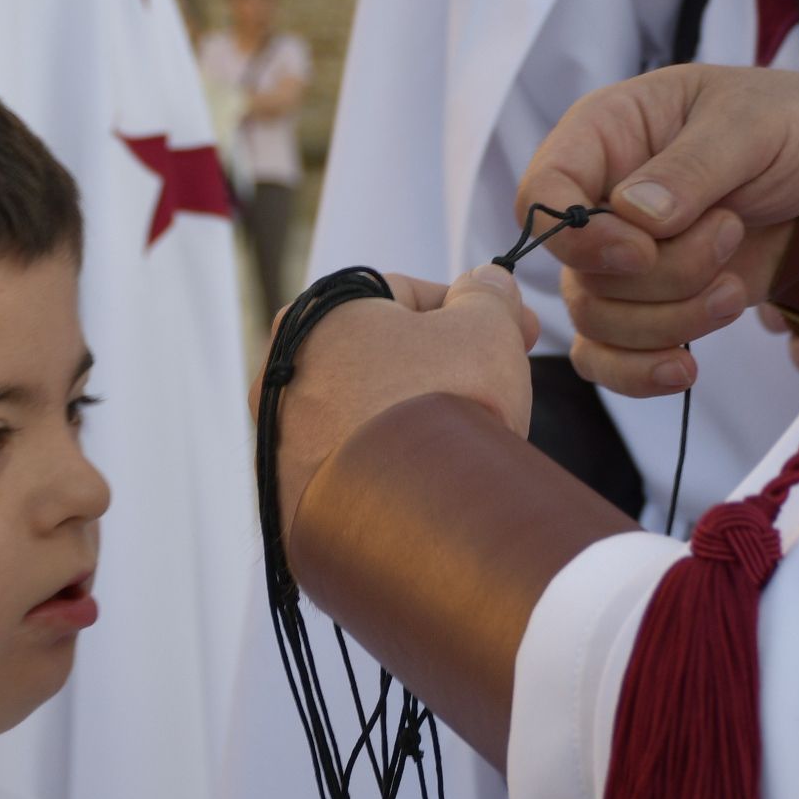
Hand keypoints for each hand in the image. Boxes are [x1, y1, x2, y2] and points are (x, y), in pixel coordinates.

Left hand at [259, 266, 535, 547]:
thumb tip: (488, 283)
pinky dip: (398, 476)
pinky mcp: (296, 508)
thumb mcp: (485, 326)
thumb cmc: (441, 402)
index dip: (470, 311)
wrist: (407, 515)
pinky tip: (439, 487)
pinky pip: (360, 477)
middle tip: (502, 391)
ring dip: (423, 427)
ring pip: (372, 423)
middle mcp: (284, 379)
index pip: (405, 297)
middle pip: (387, 363)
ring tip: (475, 447)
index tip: (515, 332)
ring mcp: (283, 447)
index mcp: (318, 317)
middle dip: (447, 372)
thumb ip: (488, 295)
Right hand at [517, 62, 798, 396]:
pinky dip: (641, 372)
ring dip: (674, 320)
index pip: (541, 196)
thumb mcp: (749, 125)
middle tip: (732, 230)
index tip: (642, 250)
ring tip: (735, 287)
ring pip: (598, 322)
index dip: (578, 238)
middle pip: (580, 274)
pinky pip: (606, 358)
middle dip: (664, 276)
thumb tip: (633, 217)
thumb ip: (692, 166)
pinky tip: (685, 367)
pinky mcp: (643, 305)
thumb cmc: (785, 125)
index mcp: (602, 136)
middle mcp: (596, 201)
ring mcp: (615, 260)